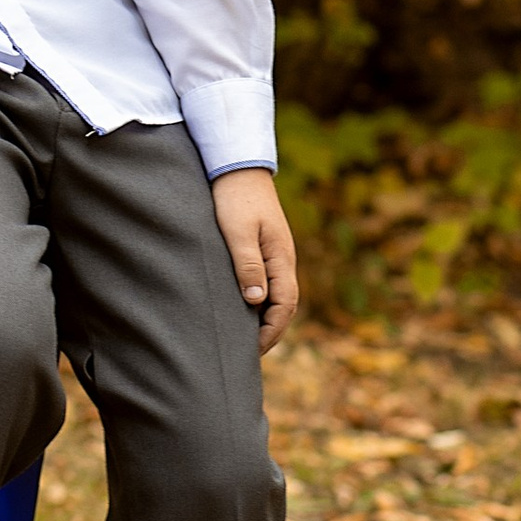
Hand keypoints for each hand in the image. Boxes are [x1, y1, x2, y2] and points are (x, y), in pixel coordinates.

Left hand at [211, 169, 298, 352]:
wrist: (237, 166)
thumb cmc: (234, 198)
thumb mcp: (238, 232)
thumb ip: (247, 265)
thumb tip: (256, 301)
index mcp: (281, 257)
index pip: (285, 305)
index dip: (271, 331)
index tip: (252, 351)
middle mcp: (282, 259)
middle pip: (284, 305)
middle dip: (270, 332)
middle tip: (247, 354)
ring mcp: (275, 254)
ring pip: (275, 295)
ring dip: (264, 318)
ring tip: (244, 339)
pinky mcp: (263, 248)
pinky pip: (267, 283)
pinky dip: (258, 302)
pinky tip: (241, 308)